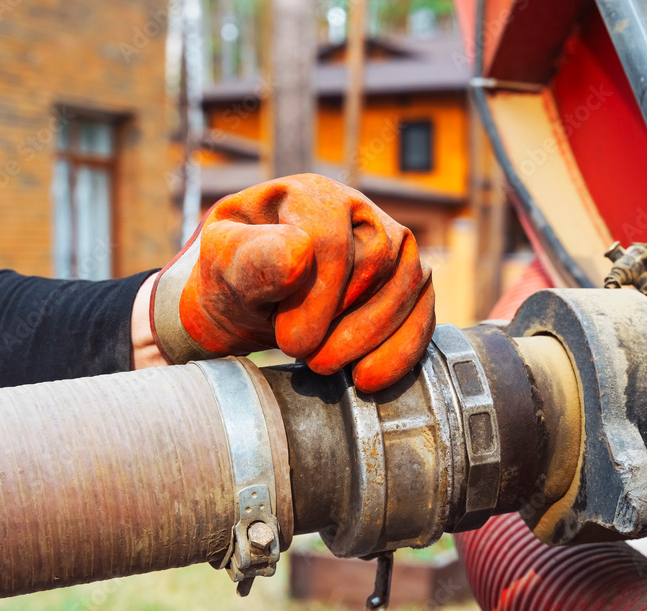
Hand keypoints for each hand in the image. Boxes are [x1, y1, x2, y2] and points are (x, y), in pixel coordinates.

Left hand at [149, 173, 434, 391]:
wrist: (247, 303)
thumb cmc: (233, 278)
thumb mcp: (223, 267)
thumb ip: (251, 260)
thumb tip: (297, 255)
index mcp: (310, 195)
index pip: (331, 240)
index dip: (316, 299)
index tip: (289, 342)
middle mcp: (358, 209)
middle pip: (376, 260)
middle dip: (343, 322)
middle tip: (306, 357)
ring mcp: (390, 242)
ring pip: (407, 285)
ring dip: (371, 338)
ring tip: (326, 365)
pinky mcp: (408, 280)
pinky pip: (423, 311)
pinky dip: (400, 350)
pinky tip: (368, 378)